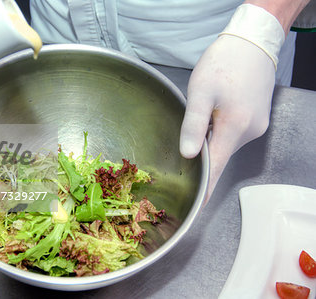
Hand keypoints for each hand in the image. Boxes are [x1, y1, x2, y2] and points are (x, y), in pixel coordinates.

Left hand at [180, 34, 275, 202]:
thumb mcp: (201, 92)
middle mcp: (249, 132)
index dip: (204, 189)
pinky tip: (214, 114)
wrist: (252, 43)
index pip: (216, 169)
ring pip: (225, 144)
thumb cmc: (224, 63)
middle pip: (220, 156)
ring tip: (201, 115)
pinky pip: (233, 133)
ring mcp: (256, 126)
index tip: (196, 207)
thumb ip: (193, 125)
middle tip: (185, 145)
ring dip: (210, 139)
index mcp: (234, 128)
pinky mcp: (256, 119)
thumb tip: (188, 155)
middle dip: (202, 157)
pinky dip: (220, 131)